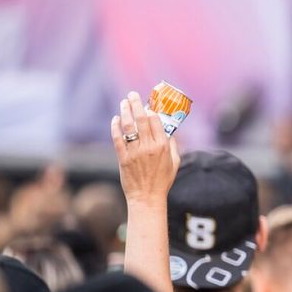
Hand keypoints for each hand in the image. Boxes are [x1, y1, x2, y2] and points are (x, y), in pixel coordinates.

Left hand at [111, 91, 177, 206]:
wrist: (147, 197)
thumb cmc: (163, 181)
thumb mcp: (175, 162)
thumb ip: (172, 145)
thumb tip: (169, 131)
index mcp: (163, 146)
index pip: (156, 121)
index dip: (150, 110)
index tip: (148, 105)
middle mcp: (149, 147)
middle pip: (141, 119)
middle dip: (136, 104)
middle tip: (132, 95)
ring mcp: (135, 152)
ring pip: (128, 126)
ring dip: (125, 111)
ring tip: (123, 103)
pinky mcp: (123, 158)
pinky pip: (117, 138)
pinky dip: (116, 127)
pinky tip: (116, 119)